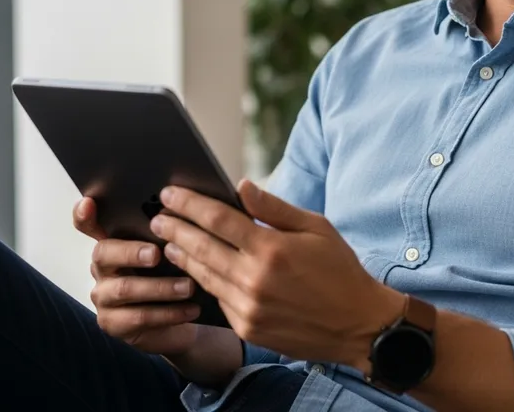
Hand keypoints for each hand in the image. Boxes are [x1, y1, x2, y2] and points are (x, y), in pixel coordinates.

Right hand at [73, 196, 201, 356]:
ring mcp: (103, 296)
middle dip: (131, 252)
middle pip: (103, 253)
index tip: (88, 203)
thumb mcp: (170, 250)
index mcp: (114, 241)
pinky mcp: (112, 323)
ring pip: (124, 288)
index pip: (88, 224)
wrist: (178, 318)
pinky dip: (168, 313)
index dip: (83, 214)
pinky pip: (138, 317)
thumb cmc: (172, 274)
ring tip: (188, 286)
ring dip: (160, 287)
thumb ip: (167, 230)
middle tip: (157, 253)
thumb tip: (182, 207)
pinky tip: (191, 309)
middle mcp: (102, 266)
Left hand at [150, 180, 403, 370]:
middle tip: (156, 216)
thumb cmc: (340, 269)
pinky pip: (217, 298)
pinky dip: (203, 280)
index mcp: (271, 249)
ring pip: (203, 275)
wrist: (357, 324)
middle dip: (175, 228)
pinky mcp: (247, 327)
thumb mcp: (315, 228)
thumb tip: (242, 186)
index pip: (218, 219)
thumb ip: (274, 208)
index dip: (190, 204)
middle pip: (201, 247)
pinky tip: (194, 269)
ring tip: (167, 240)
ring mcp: (248, 307)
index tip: (170, 192)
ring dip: (182, 255)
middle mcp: (254, 279)